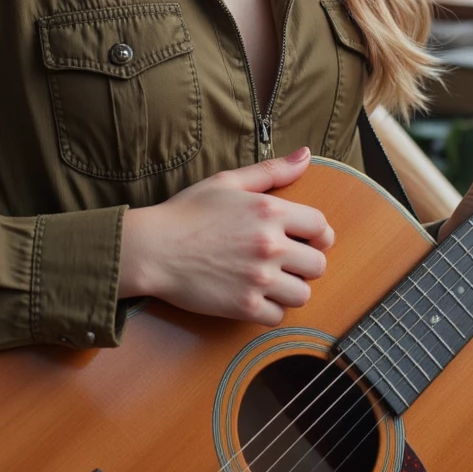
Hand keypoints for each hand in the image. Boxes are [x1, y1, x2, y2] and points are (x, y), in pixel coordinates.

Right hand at [118, 147, 333, 325]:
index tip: (310, 240)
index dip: (320, 234)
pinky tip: (255, 297)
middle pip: (317, 264)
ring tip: (271, 281)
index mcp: (269, 211)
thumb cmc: (186, 212)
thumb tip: (306, 155)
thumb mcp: (228, 182)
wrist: (152, 248)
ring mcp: (258, 278)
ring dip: (290, 289)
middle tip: (285, 262)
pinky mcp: (243, 305)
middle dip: (305, 264)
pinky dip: (269, 310)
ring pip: (303, 294)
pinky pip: (278, 316)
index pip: (320, 226)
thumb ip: (271, 171)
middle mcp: (270, 245)